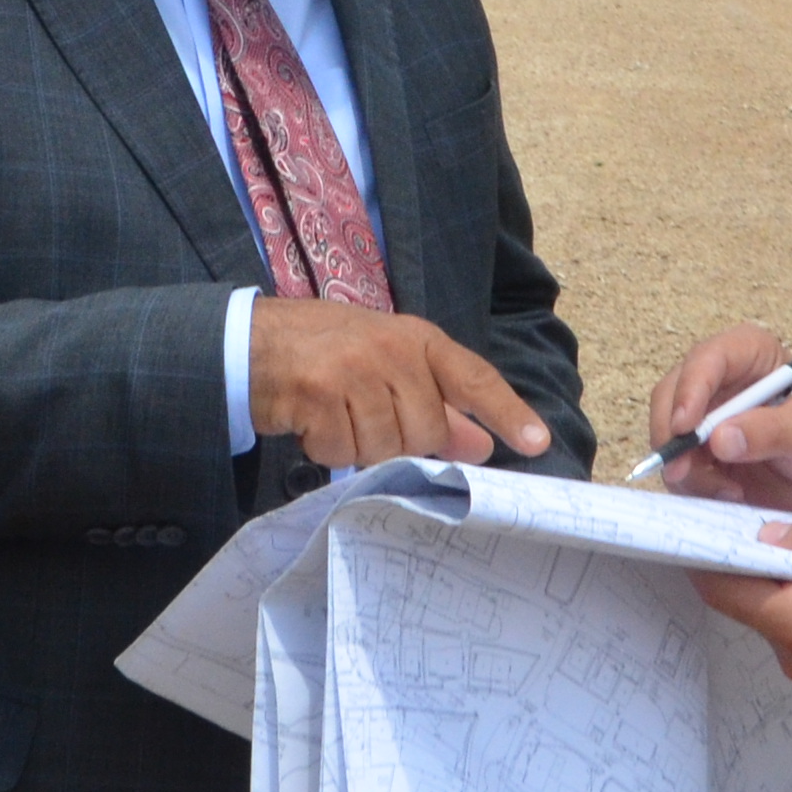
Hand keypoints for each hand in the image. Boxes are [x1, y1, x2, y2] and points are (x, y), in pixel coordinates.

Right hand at [247, 296, 553, 469]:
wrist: (253, 343)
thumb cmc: (329, 356)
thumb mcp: (389, 368)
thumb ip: (437, 406)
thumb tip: (481, 445)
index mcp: (418, 339)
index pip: (474, 378)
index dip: (508, 412)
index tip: (538, 443)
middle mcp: (392, 349)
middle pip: (427, 432)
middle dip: (399, 441)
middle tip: (365, 416)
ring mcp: (355, 369)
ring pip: (385, 448)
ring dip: (358, 447)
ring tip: (336, 415)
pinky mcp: (319, 393)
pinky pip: (341, 452)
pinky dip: (325, 449)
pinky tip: (313, 422)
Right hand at [649, 325, 791, 514]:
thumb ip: (771, 432)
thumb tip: (718, 438)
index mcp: (750, 355)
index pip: (708, 360)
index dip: (691, 389)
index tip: (687, 428)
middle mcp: (719, 380)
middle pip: (671, 396)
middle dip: (673, 436)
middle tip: (684, 471)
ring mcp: (705, 417)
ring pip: (667, 435)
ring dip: (686, 468)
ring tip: (729, 491)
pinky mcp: (700, 453)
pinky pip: (677, 466)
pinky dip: (693, 485)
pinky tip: (730, 495)